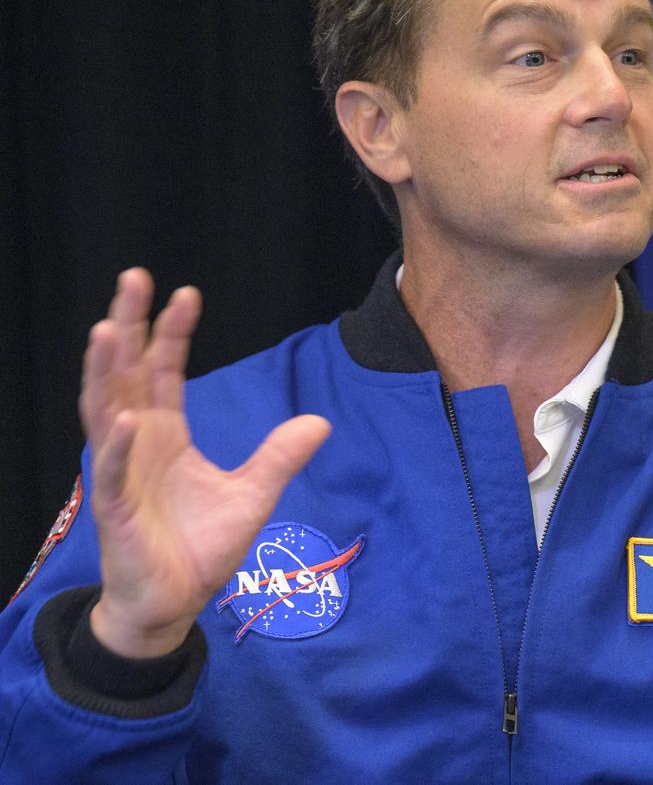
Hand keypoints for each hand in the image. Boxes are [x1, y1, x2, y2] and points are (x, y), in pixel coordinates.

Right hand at [81, 269, 329, 657]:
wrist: (173, 603)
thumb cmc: (200, 548)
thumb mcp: (254, 494)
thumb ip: (280, 456)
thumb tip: (321, 421)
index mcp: (165, 434)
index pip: (163, 371)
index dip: (171, 332)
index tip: (186, 292)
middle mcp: (136, 443)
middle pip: (126, 373)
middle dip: (128, 326)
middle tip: (133, 278)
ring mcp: (120, 472)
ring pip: (104, 410)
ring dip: (105, 370)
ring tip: (108, 327)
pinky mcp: (114, 509)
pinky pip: (110, 472)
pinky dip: (115, 446)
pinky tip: (124, 419)